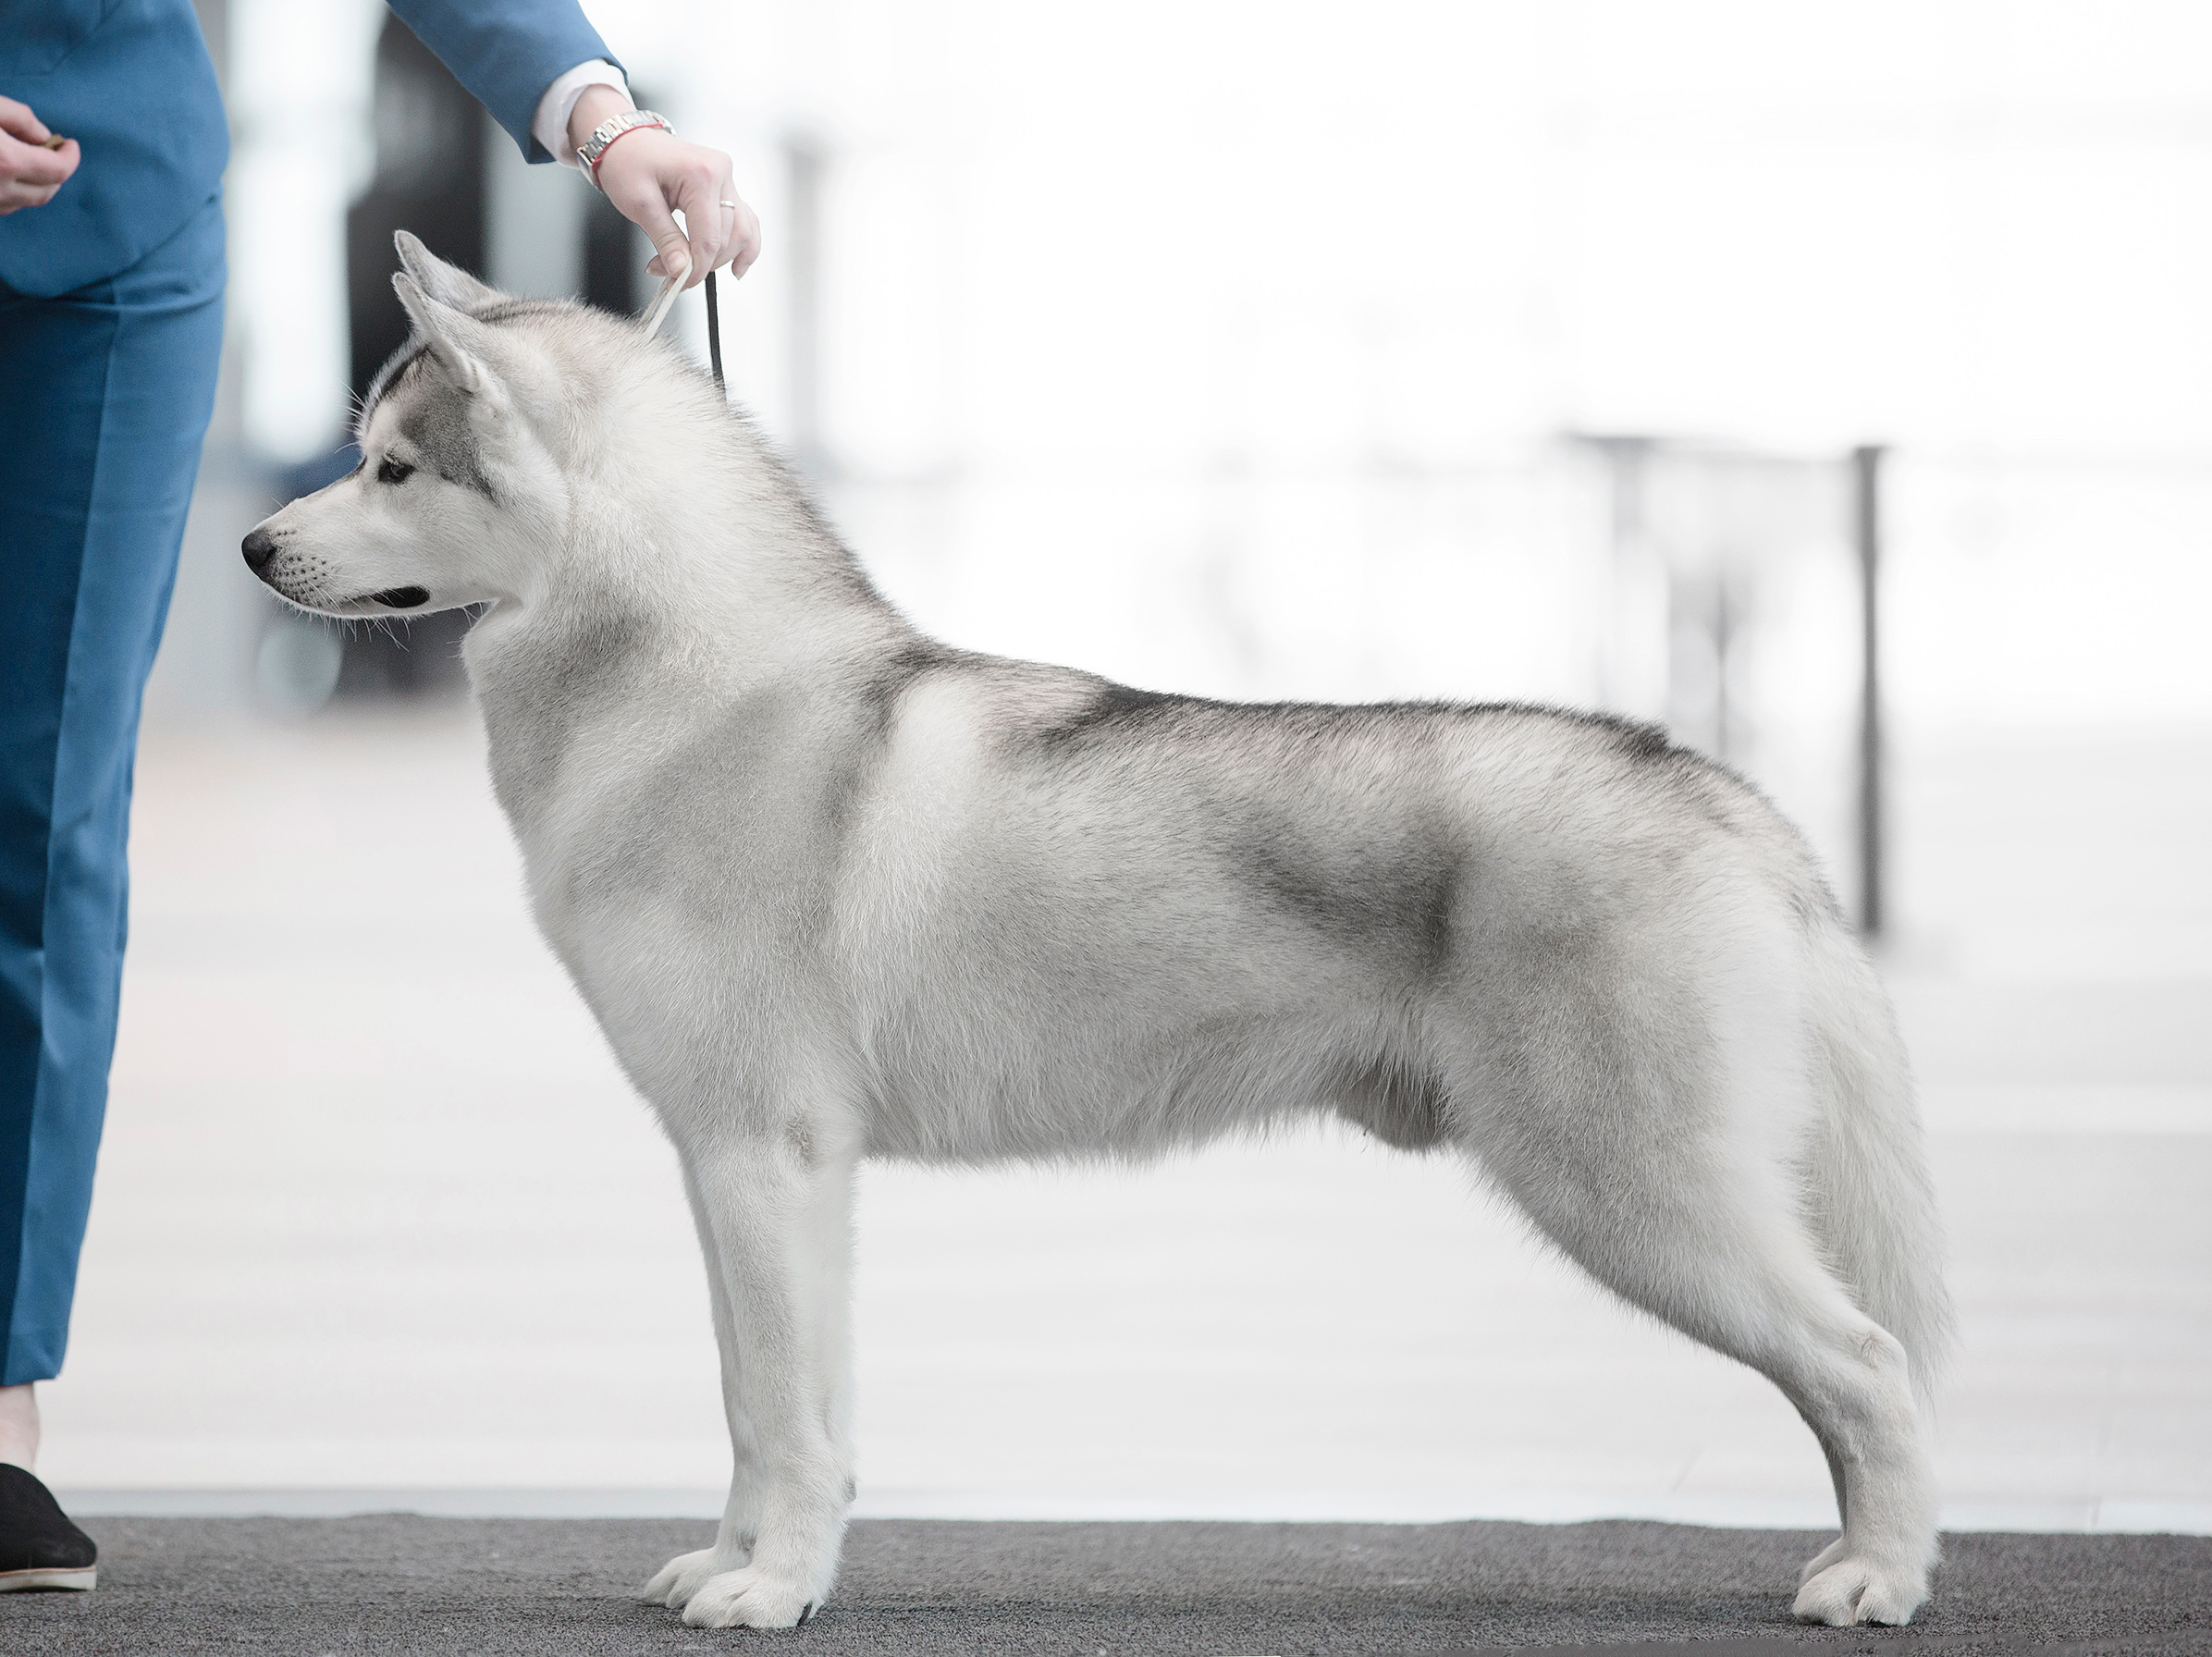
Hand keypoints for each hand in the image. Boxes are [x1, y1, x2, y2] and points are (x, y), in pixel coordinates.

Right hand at [0, 96, 78, 215]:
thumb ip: (20, 119)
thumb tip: (44, 137)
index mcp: (7, 162)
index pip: (58, 171)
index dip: (70, 158)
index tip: (71, 145)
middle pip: (46, 192)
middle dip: (56, 173)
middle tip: (54, 152)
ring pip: (24, 203)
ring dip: (36, 185)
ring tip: (31, 161)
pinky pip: (3, 206)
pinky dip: (14, 193)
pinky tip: (7, 175)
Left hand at [569, 86, 759, 290]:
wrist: (626, 140)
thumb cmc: (628, 162)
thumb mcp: (639, 203)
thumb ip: (665, 239)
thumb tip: (682, 270)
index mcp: (702, 174)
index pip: (709, 238)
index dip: (696, 268)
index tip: (677, 283)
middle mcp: (722, 173)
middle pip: (727, 238)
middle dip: (702, 263)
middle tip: (672, 274)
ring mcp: (728, 179)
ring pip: (742, 232)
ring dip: (723, 258)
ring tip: (697, 270)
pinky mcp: (727, 187)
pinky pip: (745, 221)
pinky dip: (743, 245)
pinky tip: (737, 267)